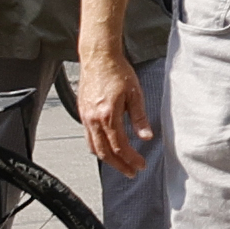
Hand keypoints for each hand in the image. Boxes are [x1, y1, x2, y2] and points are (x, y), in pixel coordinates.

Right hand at [75, 34, 154, 172]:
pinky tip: (106, 148)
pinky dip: (97, 147)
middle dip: (119, 165)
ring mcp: (86, 117)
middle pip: (105, 152)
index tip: (140, 165)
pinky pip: (88, 137)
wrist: (99, 57)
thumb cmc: (117, 70)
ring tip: (120, 164)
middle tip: (131, 171)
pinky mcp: (83, 113)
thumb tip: (146, 136)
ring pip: (94, 147)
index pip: (120, 146)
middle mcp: (94, 119)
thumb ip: (140, 118)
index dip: (131, 159)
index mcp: (108, 115)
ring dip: (107, 159)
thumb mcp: (135, 94)